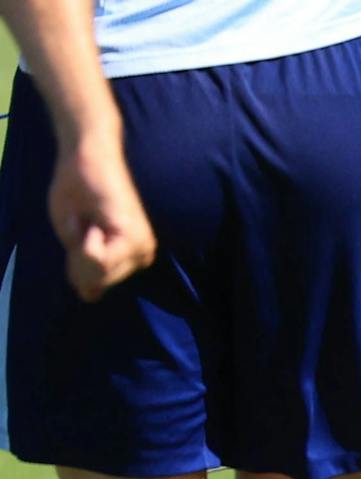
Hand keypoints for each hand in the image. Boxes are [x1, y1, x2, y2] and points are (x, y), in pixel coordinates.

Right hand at [46, 129, 154, 300]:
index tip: (82, 229)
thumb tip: (90, 296)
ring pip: (97, 274)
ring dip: (80, 249)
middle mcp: (142, 256)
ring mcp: (141, 249)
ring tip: (90, 221)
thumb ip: (83, 269)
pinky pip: (97, 259)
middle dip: (78, 257)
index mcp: (129, 257)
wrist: (87, 155)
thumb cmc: (77, 189)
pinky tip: (94, 222)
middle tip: (86, 223)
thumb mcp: (72, 237)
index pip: (93, 286)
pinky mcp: (135, 240)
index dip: (74, 261)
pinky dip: (85, 243)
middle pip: (96, 283)